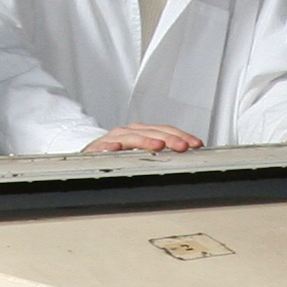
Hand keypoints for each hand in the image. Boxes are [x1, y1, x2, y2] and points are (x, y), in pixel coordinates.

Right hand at [88, 125, 202, 152]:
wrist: (90, 153)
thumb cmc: (119, 153)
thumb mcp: (141, 151)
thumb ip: (161, 152)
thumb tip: (186, 155)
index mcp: (142, 131)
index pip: (165, 130)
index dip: (181, 136)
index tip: (196, 144)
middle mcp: (129, 132)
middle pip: (152, 132)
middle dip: (169, 139)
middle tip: (183, 146)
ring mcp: (113, 139)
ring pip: (131, 137)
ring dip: (145, 141)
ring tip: (158, 145)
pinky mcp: (97, 148)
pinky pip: (104, 147)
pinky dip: (110, 147)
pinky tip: (117, 149)